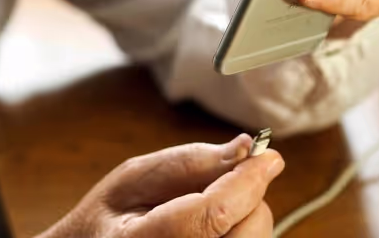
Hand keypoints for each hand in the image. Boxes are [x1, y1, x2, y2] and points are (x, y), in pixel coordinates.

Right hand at [38, 134, 284, 237]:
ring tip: (206, 208)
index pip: (212, 216)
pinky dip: (242, 229)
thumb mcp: (136, 175)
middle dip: (248, 197)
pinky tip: (214, 226)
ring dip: (246, 214)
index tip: (267, 156)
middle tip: (225, 182)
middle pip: (247, 230)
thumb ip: (192, 161)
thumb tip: (245, 148)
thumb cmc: (111, 216)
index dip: (246, 181)